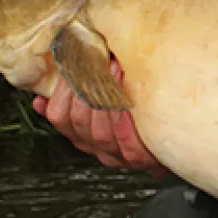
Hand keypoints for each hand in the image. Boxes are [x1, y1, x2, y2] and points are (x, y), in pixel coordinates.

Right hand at [32, 58, 169, 176]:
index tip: (69, 65)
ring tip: (114, 66)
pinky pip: (126, 140)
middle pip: (77, 121)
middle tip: (95, 58)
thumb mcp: (103, 108)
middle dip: (86, 86)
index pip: (59, 117)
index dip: (60, 92)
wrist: (177, 141)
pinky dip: (123, 117)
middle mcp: (98, 148)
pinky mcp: (140, 159)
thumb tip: (40, 99)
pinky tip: (127, 95)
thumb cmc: (140, 118)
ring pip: (98, 131)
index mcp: (84, 136)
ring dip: (106, 95)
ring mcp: (118, 156)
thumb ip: (74, 102)